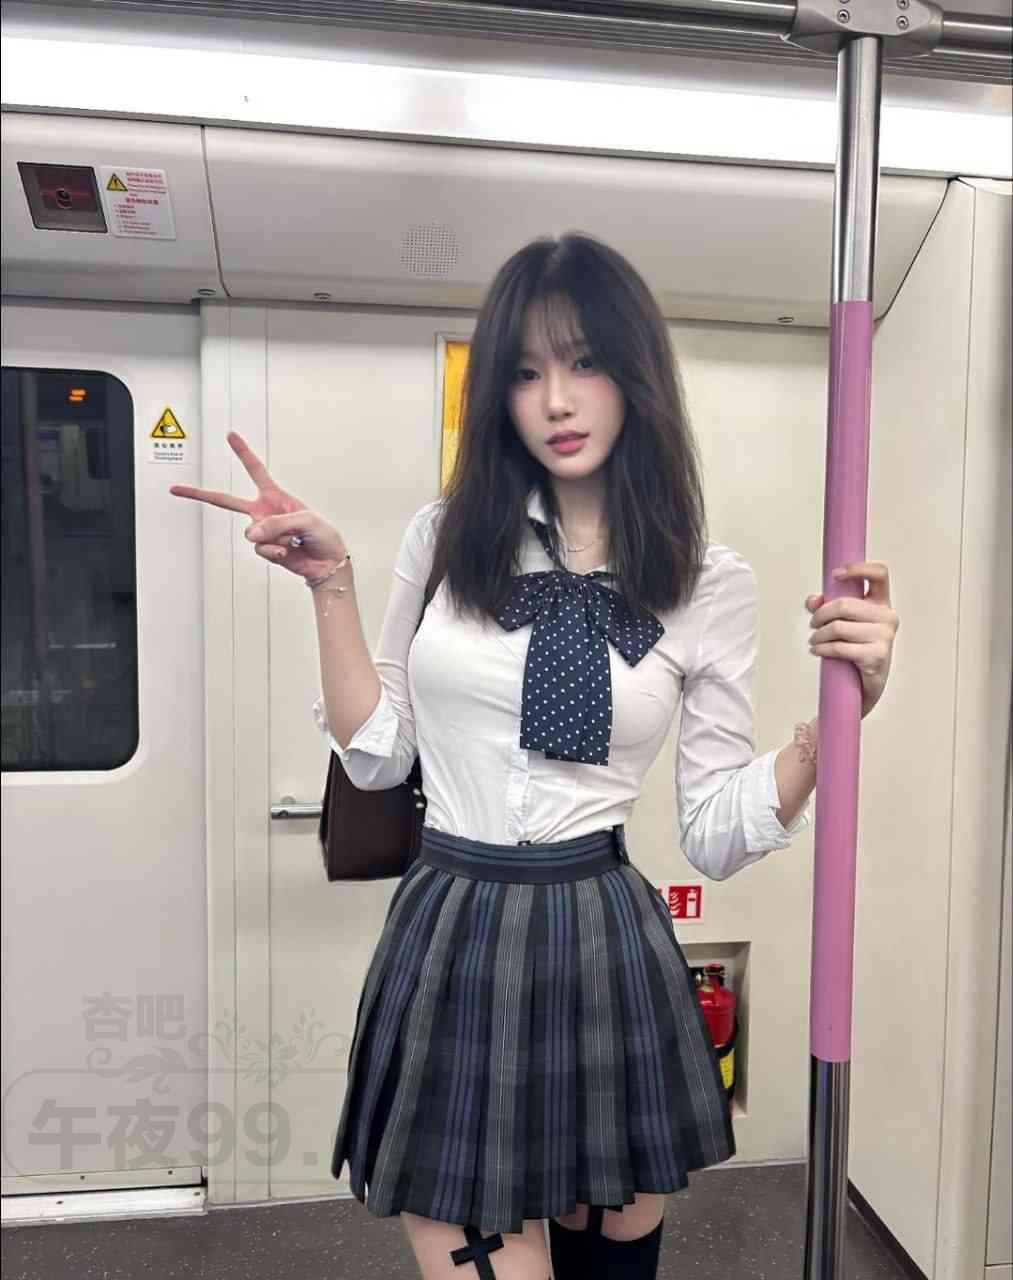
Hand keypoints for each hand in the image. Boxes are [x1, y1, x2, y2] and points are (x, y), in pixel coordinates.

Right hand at [169, 432, 345, 578]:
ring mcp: (263, 531)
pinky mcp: (264, 549)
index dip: (243, 452)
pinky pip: (260, 549)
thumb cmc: (322, 535)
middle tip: (177, 488)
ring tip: (292, 540)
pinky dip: (275, 551)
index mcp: (275, 496)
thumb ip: (277, 523)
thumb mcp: (306, 521)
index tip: (230, 435)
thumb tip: (252, 534)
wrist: (327, 563)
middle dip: (200, 494)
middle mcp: (263, 512)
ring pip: (251, 533)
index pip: (255, 470)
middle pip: (225, 501)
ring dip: (273, 537)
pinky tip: (287, 552)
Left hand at [805, 561, 899, 718]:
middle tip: (813, 624)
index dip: (857, 568)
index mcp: (881, 602)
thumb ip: (826, 606)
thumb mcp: (842, 622)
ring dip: (818, 635)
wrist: (867, 683)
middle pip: (844, 604)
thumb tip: (813, 600)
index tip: (836, 574)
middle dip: (821, 615)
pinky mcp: (877, 655)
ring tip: (815, 641)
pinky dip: (823, 649)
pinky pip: (840, 647)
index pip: (879, 574)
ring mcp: (884, 636)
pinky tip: (818, 651)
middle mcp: (887, 616)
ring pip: (838, 627)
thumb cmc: (856, 648)